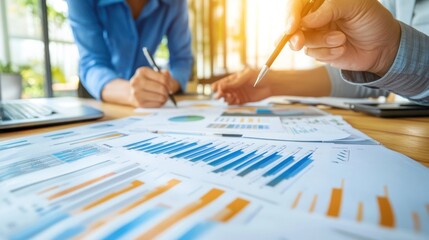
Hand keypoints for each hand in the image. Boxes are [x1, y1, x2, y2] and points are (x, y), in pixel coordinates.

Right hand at [129, 67, 179, 107]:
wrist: (132, 92)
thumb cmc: (147, 82)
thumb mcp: (155, 74)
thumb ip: (165, 75)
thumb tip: (170, 84)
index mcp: (142, 71)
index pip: (163, 79)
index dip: (170, 84)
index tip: (170, 87)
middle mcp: (137, 81)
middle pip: (161, 88)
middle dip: (167, 92)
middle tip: (168, 93)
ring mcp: (137, 93)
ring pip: (161, 97)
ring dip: (165, 98)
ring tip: (163, 96)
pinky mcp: (139, 103)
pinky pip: (157, 104)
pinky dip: (160, 103)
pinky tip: (158, 100)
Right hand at [212, 68, 272, 104]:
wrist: (271, 84)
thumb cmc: (259, 76)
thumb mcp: (245, 77)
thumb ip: (234, 83)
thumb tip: (221, 86)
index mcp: (234, 78)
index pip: (223, 82)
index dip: (217, 86)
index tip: (214, 89)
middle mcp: (235, 86)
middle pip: (224, 91)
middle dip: (220, 93)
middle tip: (219, 96)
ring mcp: (239, 93)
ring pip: (228, 97)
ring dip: (226, 98)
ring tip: (229, 97)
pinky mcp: (243, 100)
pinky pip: (234, 103)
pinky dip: (232, 103)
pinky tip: (234, 101)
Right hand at [286, 0, 400, 75]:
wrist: (383, 46)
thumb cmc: (372, 20)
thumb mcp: (356, 6)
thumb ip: (330, 9)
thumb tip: (305, 21)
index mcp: (323, 1)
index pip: (297, 3)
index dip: (291, 13)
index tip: (292, 26)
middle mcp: (315, 16)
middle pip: (293, 24)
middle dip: (295, 34)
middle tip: (299, 42)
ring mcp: (316, 33)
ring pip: (302, 41)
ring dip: (321, 43)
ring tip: (341, 40)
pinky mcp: (319, 50)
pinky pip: (312, 53)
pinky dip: (327, 53)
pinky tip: (342, 49)